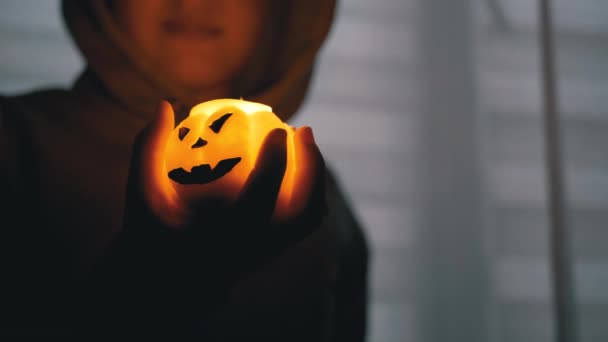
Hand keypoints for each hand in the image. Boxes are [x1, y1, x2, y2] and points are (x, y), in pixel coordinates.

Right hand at [124, 100, 326, 281]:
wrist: (170, 281)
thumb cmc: (154, 232)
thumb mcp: (141, 193)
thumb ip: (147, 149)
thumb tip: (165, 105)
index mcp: (222, 241)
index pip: (260, 201)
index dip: (276, 162)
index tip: (279, 129)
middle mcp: (253, 251)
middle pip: (302, 211)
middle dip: (310, 166)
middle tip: (302, 130)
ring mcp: (269, 254)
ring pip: (310, 217)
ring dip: (317, 176)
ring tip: (306, 141)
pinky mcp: (275, 252)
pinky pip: (306, 221)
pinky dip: (312, 189)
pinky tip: (302, 163)